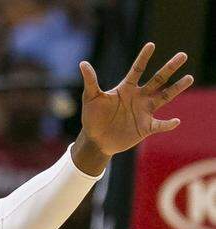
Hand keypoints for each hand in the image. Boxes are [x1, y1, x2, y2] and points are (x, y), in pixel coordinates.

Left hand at [76, 43, 192, 162]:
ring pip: (165, 97)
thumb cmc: (92, 117)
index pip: (137, 70)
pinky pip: (160, 125)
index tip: (151, 44)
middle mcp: (139, 97)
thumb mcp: (90, 98)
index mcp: (126, 88)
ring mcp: (144, 111)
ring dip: (177, 88)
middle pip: (158, 80)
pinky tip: (176, 121)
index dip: (143, 58)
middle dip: (169, 68)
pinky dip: (168, 124)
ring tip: (189, 78)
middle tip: (183, 55)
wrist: (95, 140)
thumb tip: (83, 63)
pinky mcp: (146, 127)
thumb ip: (90, 81)